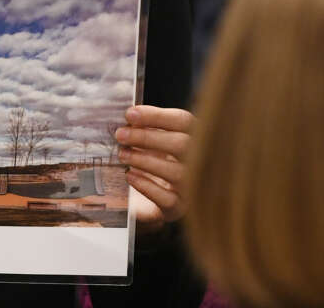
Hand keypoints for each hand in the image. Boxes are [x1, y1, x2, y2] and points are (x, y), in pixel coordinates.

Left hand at [116, 105, 191, 231]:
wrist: (156, 194)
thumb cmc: (157, 157)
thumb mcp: (156, 138)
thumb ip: (147, 126)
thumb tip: (129, 117)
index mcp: (197, 137)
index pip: (183, 121)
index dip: (156, 116)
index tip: (129, 114)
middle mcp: (202, 161)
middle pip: (182, 145)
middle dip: (147, 138)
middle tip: (120, 135)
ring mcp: (194, 187)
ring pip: (177, 173)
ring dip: (145, 161)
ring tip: (122, 155)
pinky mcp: (181, 208)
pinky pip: (169, 200)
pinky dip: (147, 186)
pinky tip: (130, 176)